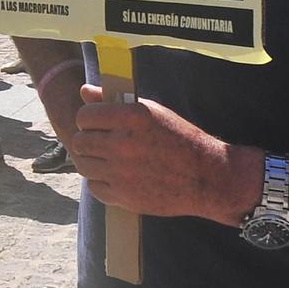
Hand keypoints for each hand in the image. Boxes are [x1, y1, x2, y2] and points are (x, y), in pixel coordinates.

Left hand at [70, 86, 256, 223]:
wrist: (208, 177)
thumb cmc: (180, 139)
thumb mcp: (152, 113)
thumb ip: (113, 101)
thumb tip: (84, 91)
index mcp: (132, 118)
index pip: (85, 116)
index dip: (89, 120)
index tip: (97, 124)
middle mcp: (124, 145)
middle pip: (80, 141)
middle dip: (88, 140)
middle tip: (103, 143)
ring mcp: (122, 173)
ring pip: (83, 165)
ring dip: (93, 162)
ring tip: (109, 160)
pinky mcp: (124, 196)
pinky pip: (94, 187)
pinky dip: (102, 183)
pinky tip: (117, 177)